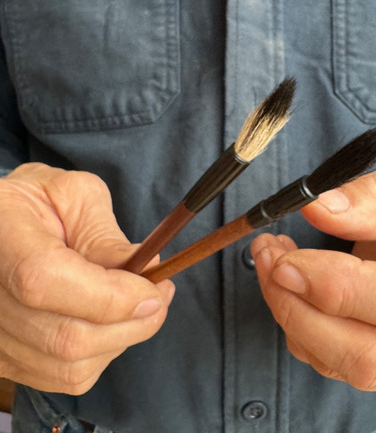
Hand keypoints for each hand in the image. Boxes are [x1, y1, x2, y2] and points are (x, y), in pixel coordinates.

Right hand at [0, 163, 173, 393]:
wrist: (2, 226)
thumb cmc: (41, 203)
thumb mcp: (76, 197)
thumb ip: (105, 235)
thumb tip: (146, 273)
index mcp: (1, 238)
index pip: (46, 281)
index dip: (110, 296)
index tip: (155, 291)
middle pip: (65, 337)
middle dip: (132, 323)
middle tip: (161, 296)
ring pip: (71, 365)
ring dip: (121, 338)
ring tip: (137, 306)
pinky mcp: (6, 359)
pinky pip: (65, 377)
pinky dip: (102, 353)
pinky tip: (109, 323)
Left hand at [252, 149, 375, 390]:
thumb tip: (319, 210)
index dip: (341, 287)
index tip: (287, 260)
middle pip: (371, 355)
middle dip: (299, 309)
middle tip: (267, 257)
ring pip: (348, 367)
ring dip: (293, 317)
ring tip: (272, 263)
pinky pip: (341, 364)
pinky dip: (303, 329)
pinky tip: (294, 289)